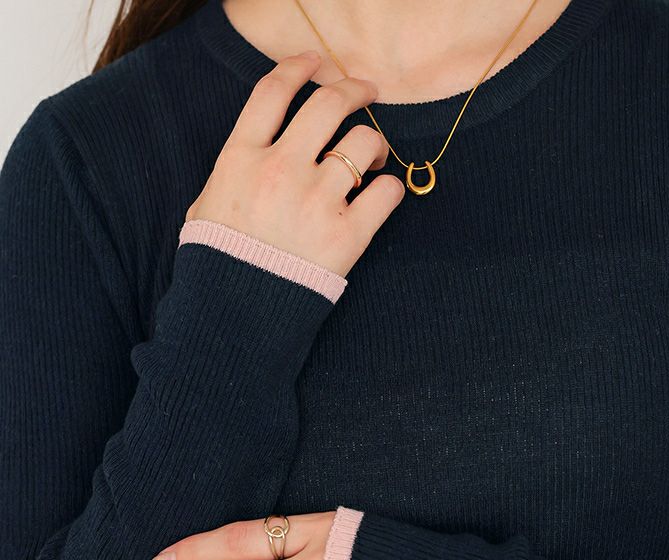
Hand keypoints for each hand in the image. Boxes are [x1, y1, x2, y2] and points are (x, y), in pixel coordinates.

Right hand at [185, 50, 404, 276]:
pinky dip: (391, 188)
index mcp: (241, 159)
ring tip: (374, 156)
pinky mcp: (347, 235)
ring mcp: (316, 201)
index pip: (273, 91)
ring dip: (375, 143)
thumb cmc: (219, 262)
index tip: (316, 62)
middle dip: (353, 89)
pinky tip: (382, 193)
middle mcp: (280, 170)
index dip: (299, 67)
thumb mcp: (206, 208)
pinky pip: (387, 193)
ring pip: (364, 143)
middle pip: (328, 104)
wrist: (236, 316)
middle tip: (366, 92)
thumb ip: (233, 173)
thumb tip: (255, 154)